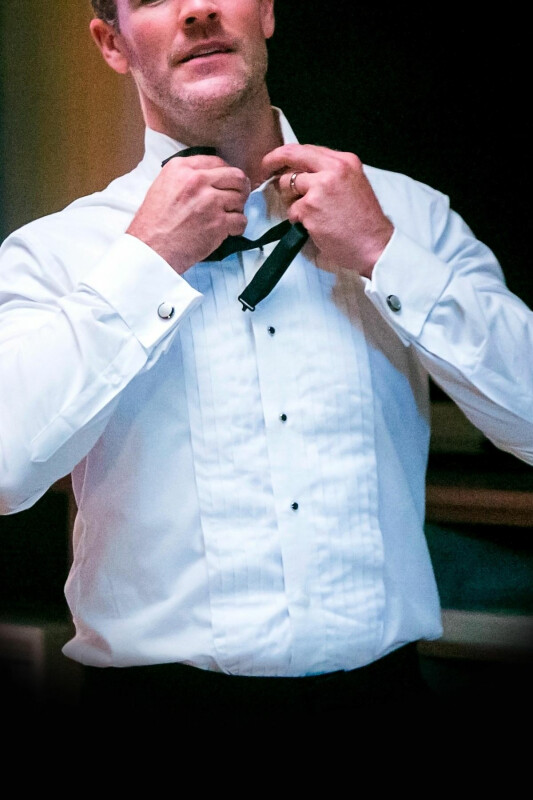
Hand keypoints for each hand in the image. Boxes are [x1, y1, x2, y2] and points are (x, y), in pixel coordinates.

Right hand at [127, 154, 250, 273]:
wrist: (151, 249)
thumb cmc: (154, 223)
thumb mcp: (162, 186)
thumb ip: (185, 177)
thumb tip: (209, 177)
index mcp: (181, 168)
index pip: (217, 162)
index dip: (225, 174)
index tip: (226, 183)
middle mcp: (197, 180)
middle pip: (236, 176)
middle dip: (240, 188)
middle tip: (236, 199)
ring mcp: (210, 201)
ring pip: (241, 198)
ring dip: (237, 209)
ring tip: (227, 217)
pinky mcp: (218, 222)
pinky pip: (241, 221)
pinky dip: (237, 227)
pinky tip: (227, 231)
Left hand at [261, 144, 392, 277]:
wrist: (374, 245)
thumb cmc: (364, 222)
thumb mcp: (353, 185)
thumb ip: (330, 174)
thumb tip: (302, 173)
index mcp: (345, 161)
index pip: (307, 149)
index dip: (286, 154)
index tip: (275, 159)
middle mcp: (332, 169)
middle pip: (292, 156)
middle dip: (273, 161)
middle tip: (264, 170)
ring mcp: (320, 188)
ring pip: (287, 184)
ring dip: (290, 199)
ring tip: (308, 212)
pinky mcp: (310, 207)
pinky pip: (291, 210)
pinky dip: (297, 219)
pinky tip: (313, 226)